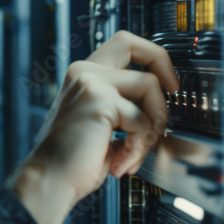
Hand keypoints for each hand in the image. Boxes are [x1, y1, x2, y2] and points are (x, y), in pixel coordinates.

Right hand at [9, 30, 178, 223]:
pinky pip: (142, 119)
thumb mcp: (103, 125)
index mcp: (84, 76)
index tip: (168, 84)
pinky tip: (121, 161)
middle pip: (133, 44)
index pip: (123, 45)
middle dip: (162, 64)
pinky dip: (139, 146)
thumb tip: (162, 110)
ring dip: (154, 124)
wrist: (49, 179)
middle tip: (174, 91)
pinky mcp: (99, 100)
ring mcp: (90, 82)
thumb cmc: (73, 160)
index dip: (152, 57)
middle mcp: (84, 72)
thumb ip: (126, 109)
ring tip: (135, 151)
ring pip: (149, 86)